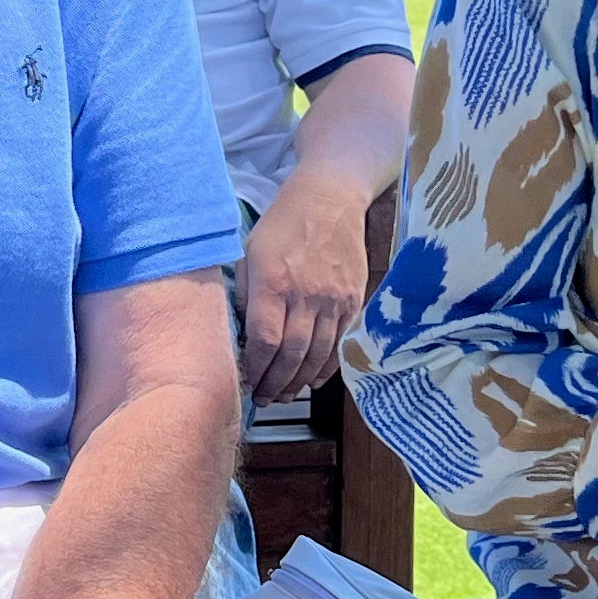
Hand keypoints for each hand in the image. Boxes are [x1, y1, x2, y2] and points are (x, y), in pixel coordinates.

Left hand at [239, 177, 376, 404]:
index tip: (246, 382)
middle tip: (264, 399)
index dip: (256, 368)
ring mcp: (333, 299)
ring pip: (318, 353)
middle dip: (276, 383)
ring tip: (285, 395)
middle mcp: (306, 294)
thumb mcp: (249, 253)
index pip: (265, 340)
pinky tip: (313, 379)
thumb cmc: (282, 224)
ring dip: (300, 381)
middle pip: (292, 353)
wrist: (329, 198)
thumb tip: (245, 333)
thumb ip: (246, 294)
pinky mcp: (353, 299)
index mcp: (274, 282)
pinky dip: (326, 366)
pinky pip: (339, 342)